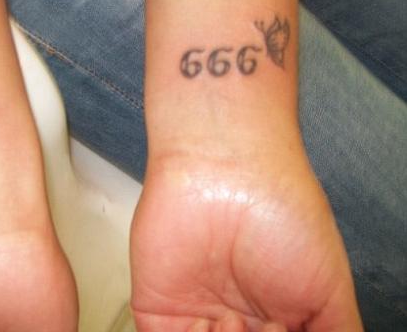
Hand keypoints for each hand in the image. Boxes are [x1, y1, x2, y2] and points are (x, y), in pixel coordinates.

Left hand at [130, 148, 362, 331]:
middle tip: (270, 325)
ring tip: (237, 321)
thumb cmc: (281, 213)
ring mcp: (195, 321)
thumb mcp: (329, 290)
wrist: (226, 170)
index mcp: (277, 323)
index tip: (287, 329)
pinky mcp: (157, 314)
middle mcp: (236, 325)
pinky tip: (212, 322)